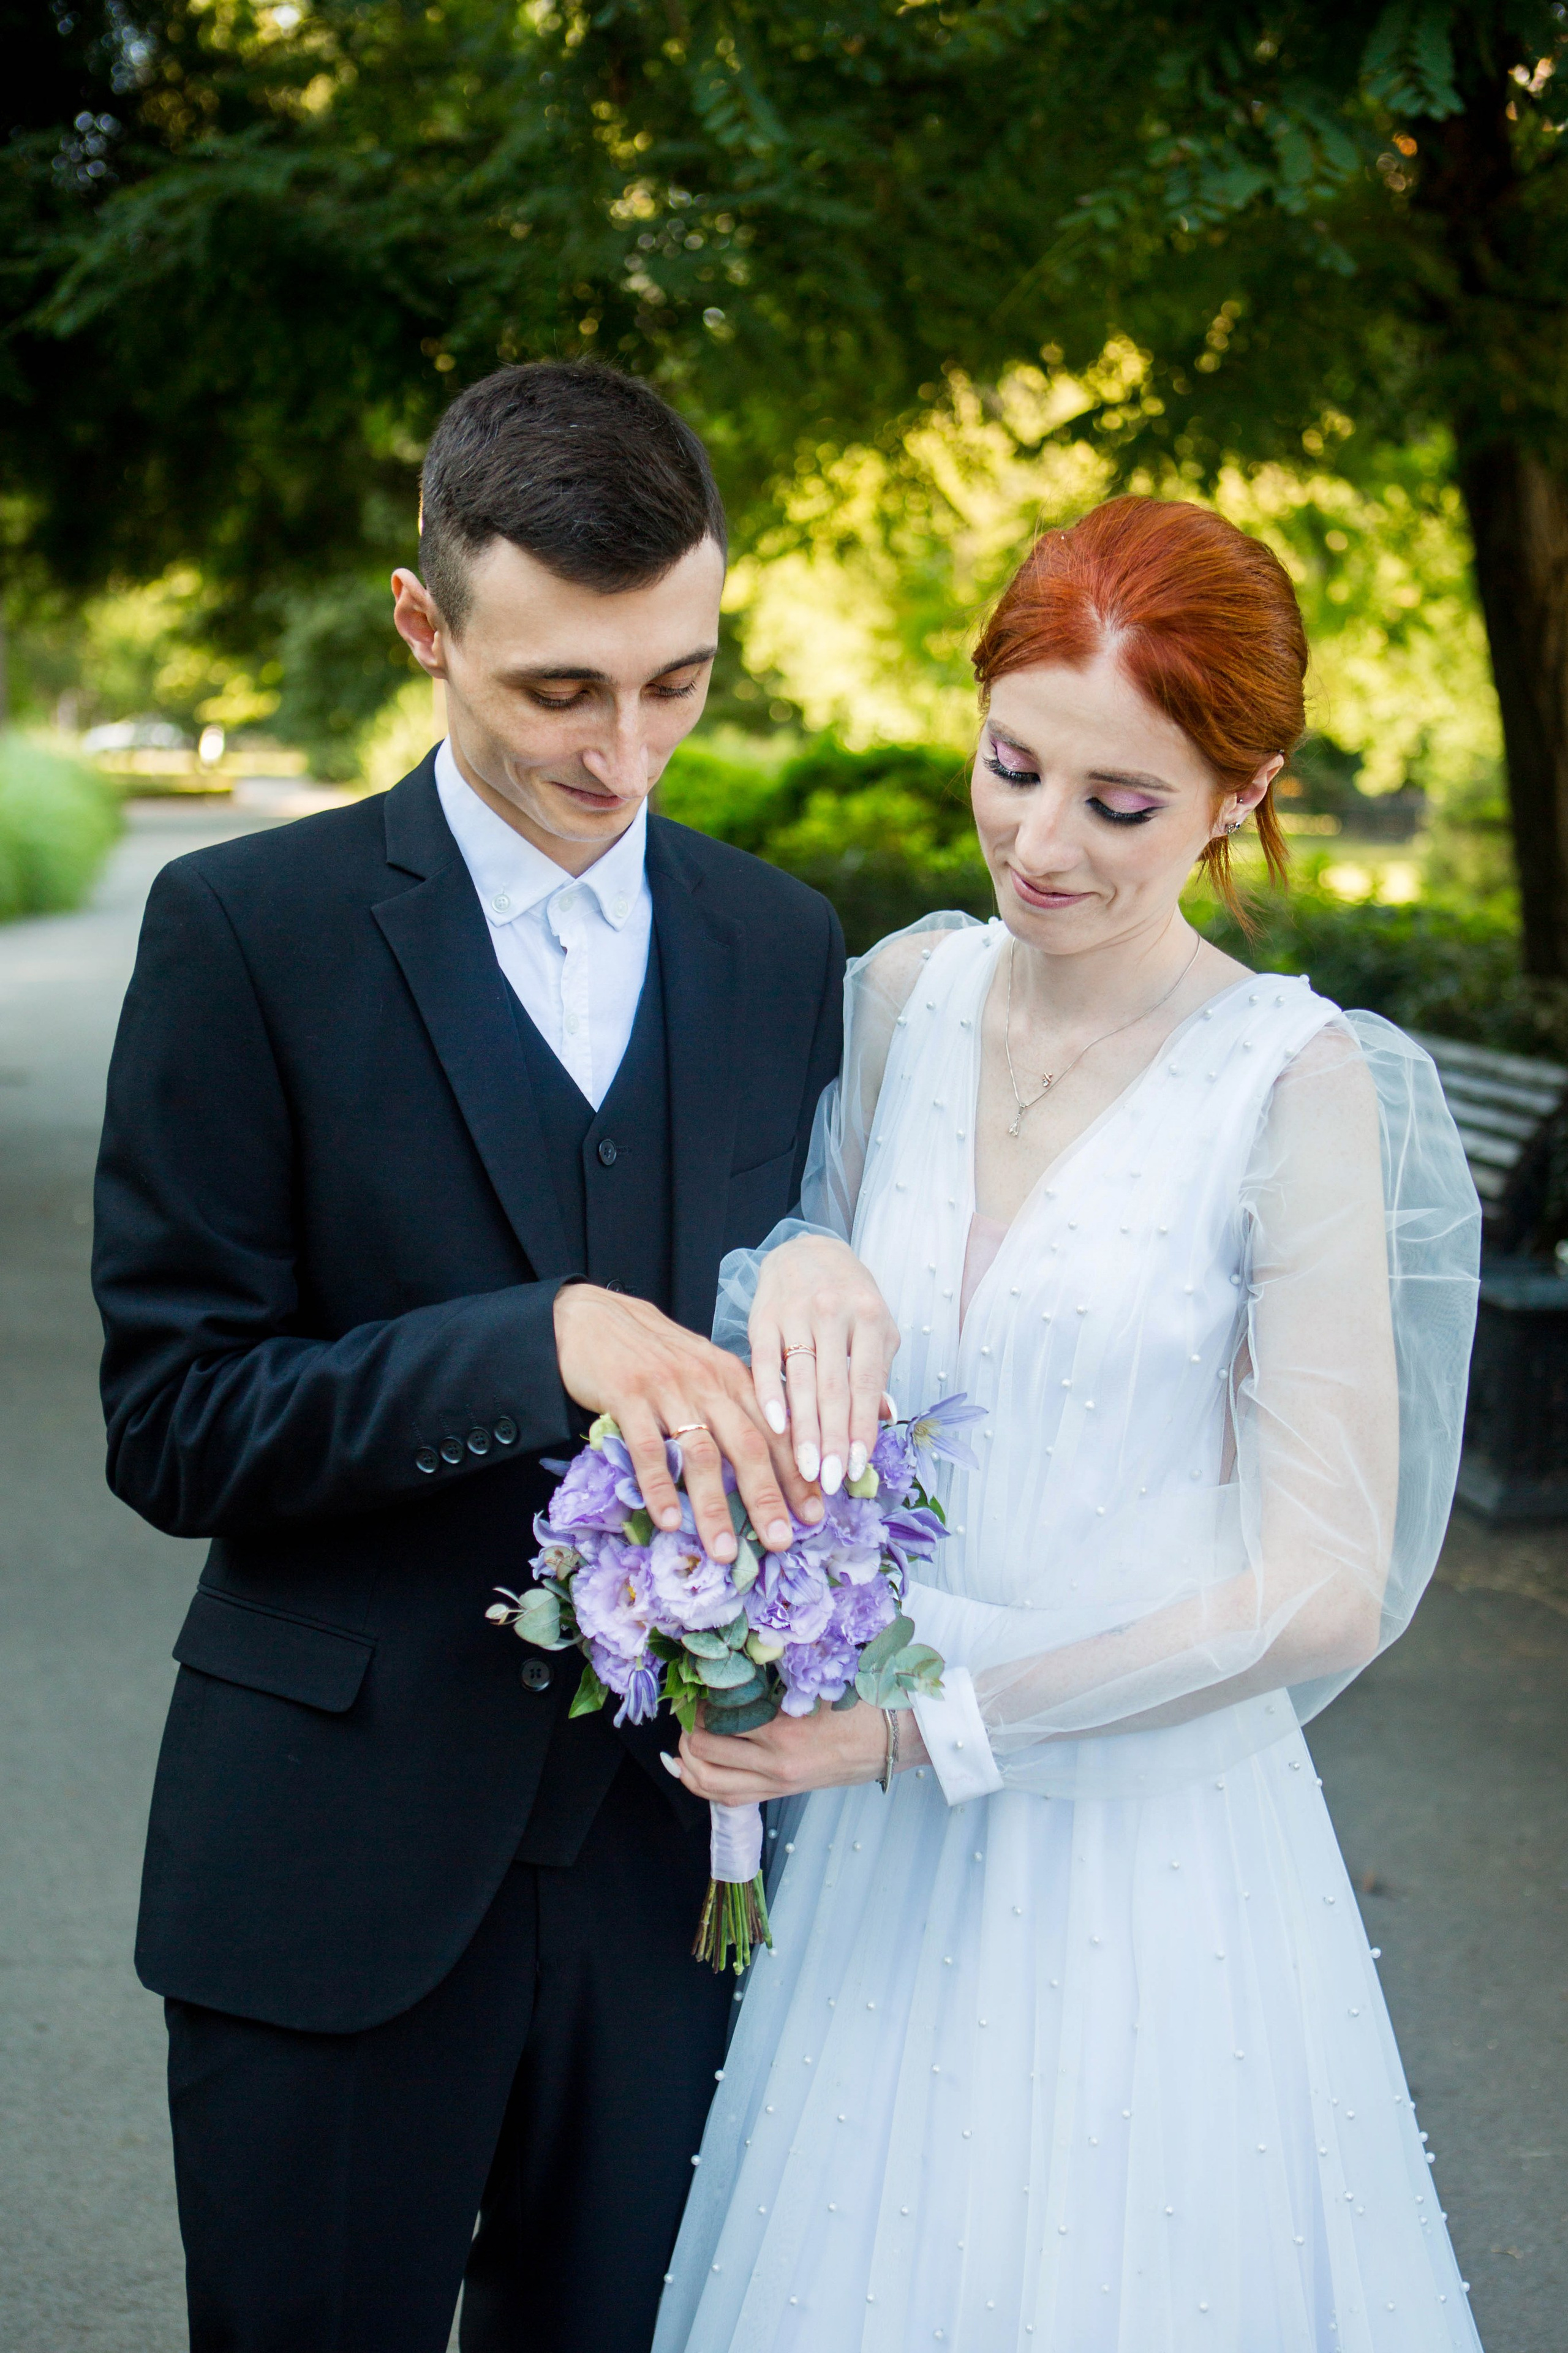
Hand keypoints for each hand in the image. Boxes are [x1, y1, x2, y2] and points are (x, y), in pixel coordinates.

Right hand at [553, 1283, 821, 1561]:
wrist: (596, 1316)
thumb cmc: (655, 1351)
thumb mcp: (704, 1369)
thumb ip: (733, 1406)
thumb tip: (767, 1458)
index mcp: (733, 1378)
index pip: (776, 1430)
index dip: (797, 1474)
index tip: (816, 1514)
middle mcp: (709, 1384)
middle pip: (749, 1445)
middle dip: (769, 1498)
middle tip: (783, 1541)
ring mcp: (669, 1390)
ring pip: (702, 1454)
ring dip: (715, 1506)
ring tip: (724, 1550)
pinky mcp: (628, 1396)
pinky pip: (648, 1448)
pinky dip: (660, 1486)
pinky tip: (669, 1521)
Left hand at [669, 1698, 928, 1802]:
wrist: (894, 1740)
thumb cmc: (862, 1704)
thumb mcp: (818, 1681)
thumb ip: (776, 1675)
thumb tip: (737, 1659)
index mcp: (783, 1731)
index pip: (718, 1717)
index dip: (697, 1699)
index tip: (693, 1682)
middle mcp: (774, 1763)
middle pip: (704, 1750)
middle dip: (685, 1726)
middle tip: (685, 1705)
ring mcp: (776, 1782)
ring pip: (709, 1783)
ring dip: (687, 1760)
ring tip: (684, 1736)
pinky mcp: (780, 1792)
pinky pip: (729, 1797)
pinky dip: (703, 1783)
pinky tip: (692, 1766)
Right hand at [748, 1235, 899, 1495]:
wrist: (808, 1250)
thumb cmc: (848, 1296)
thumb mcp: (874, 1326)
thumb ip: (877, 1371)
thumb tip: (885, 1417)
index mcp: (871, 1317)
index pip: (867, 1382)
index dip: (862, 1427)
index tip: (858, 1467)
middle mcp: (836, 1313)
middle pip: (834, 1387)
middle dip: (833, 1439)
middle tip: (831, 1480)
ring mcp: (797, 1312)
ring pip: (801, 1379)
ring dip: (804, 1429)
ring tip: (806, 1469)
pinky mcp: (764, 1314)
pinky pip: (765, 1360)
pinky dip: (769, 1395)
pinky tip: (774, 1426)